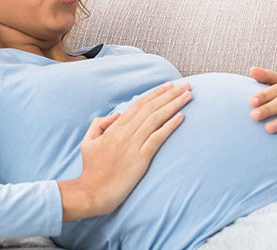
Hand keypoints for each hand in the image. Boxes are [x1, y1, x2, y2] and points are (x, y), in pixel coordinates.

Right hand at [76, 80, 191, 216]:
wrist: (93, 192)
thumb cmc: (91, 169)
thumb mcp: (88, 141)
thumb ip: (99, 124)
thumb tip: (117, 114)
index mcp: (114, 128)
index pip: (138, 105)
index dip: (155, 94)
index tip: (168, 86)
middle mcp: (125, 133)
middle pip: (151, 108)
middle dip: (169, 94)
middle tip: (185, 85)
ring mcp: (133, 145)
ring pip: (156, 119)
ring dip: (174, 105)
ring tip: (188, 95)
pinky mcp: (140, 159)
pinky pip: (157, 138)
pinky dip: (170, 126)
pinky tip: (181, 117)